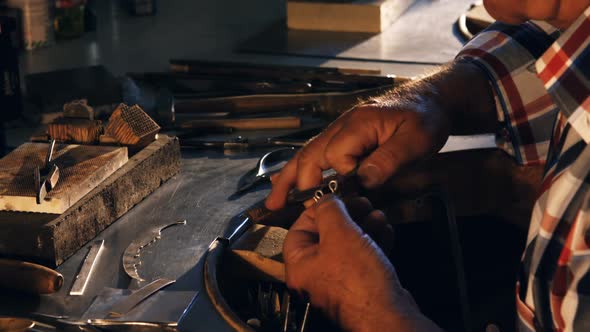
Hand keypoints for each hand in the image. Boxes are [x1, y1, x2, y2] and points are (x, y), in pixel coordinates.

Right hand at [266, 96, 449, 209]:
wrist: (431, 99)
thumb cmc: (426, 118)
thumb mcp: (416, 140)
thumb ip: (388, 159)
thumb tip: (362, 181)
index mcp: (359, 124)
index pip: (337, 155)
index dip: (343, 177)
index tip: (358, 191)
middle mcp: (343, 125)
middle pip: (310, 153)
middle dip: (296, 181)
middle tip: (283, 206)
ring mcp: (341, 130)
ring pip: (308, 153)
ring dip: (289, 177)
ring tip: (274, 200)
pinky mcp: (345, 137)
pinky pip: (317, 153)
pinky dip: (300, 169)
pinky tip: (289, 182)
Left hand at [283, 195, 439, 330]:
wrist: (387, 314)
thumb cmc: (358, 282)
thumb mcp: (339, 233)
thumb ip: (329, 210)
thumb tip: (326, 198)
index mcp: (300, 265)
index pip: (299, 228)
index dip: (318, 210)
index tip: (335, 199)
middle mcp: (316, 275)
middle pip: (327, 235)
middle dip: (348, 216)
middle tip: (361, 204)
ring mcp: (339, 280)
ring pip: (348, 244)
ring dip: (365, 226)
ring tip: (378, 217)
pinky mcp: (361, 284)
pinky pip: (363, 256)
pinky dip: (374, 241)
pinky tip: (385, 232)